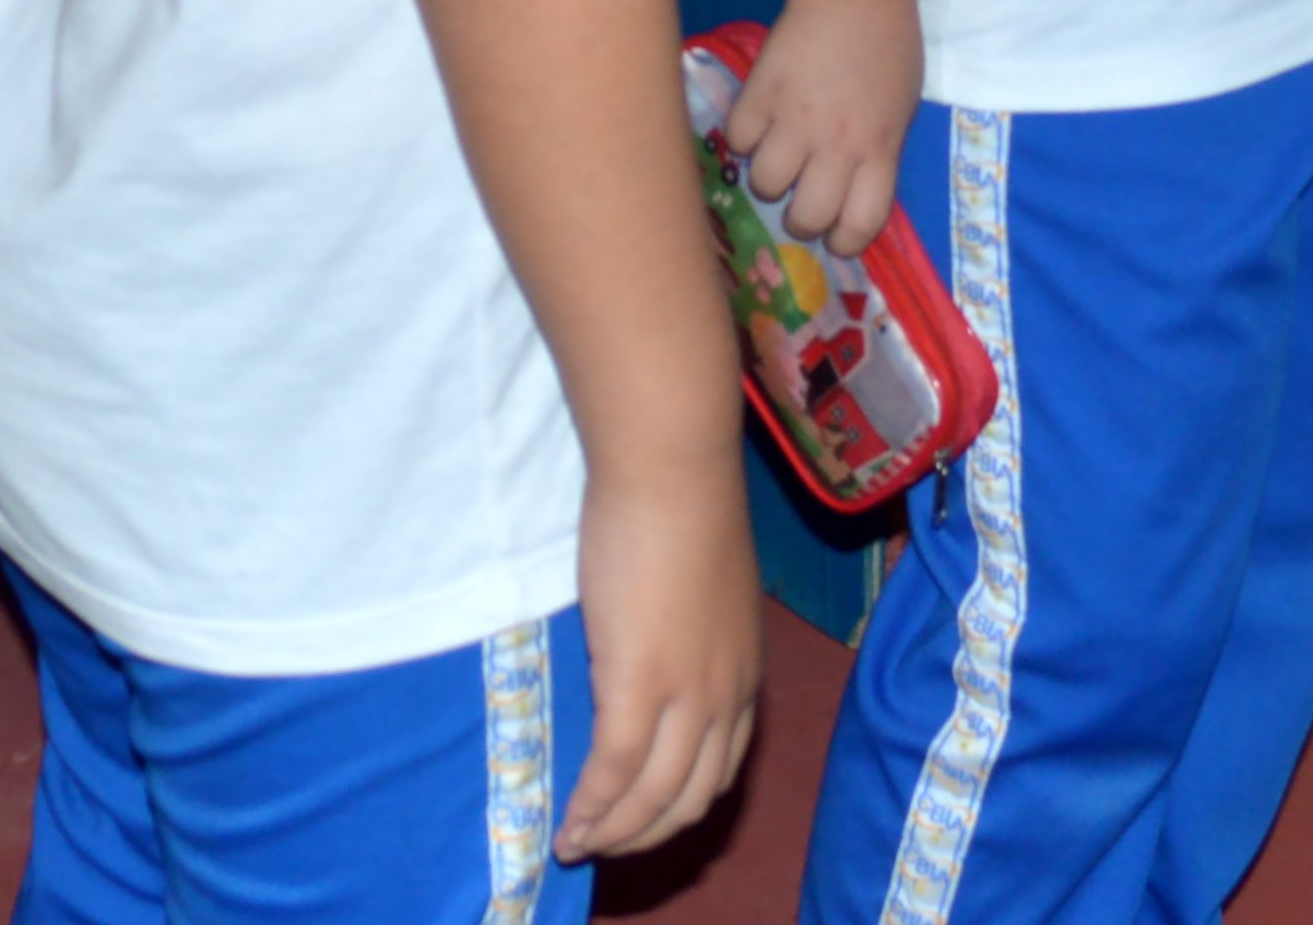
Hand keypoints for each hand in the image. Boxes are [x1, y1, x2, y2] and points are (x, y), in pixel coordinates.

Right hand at [558, 448, 763, 858]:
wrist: (672, 467)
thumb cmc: (682, 505)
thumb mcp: (703, 589)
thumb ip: (689, 634)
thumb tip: (654, 653)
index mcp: (745, 673)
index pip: (722, 766)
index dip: (682, 802)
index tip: (645, 815)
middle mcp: (728, 695)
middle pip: (693, 796)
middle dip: (649, 832)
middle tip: (605, 844)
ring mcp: (688, 695)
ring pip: (654, 797)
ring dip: (615, 833)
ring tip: (577, 846)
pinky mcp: (641, 684)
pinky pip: (614, 769)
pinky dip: (591, 807)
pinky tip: (567, 823)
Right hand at [718, 0, 918, 259]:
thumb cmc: (889, 46)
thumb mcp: (902, 108)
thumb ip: (879, 150)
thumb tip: (855, 187)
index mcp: (879, 150)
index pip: (861, 224)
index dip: (844, 241)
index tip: (836, 236)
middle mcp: (837, 145)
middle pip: (807, 217)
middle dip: (801, 219)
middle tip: (801, 198)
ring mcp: (795, 121)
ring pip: (765, 185)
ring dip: (770, 177)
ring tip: (777, 154)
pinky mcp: (760, 94)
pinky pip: (737, 140)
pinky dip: (743, 138)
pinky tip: (758, 122)